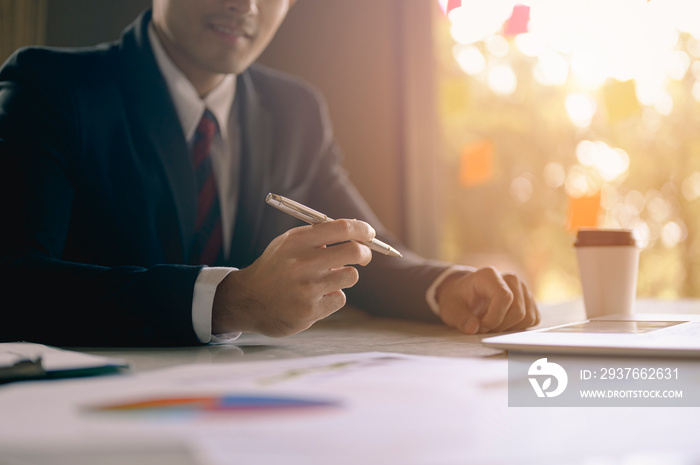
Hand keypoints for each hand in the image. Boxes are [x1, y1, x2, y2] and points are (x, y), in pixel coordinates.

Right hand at [212, 219, 373, 336]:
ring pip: (350, 275)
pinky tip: (314, 298)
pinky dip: (333, 297)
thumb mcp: (287, 244)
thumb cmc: (274, 269)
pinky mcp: (309, 311)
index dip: (362, 230)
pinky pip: (340, 298)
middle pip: (354, 251)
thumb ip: (317, 237)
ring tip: (326, 279)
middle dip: (365, 252)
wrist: (246, 301)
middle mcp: (301, 263)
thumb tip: (357, 236)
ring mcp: (306, 289)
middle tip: (363, 256)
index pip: (341, 228)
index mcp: (296, 242)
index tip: (369, 234)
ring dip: (344, 276)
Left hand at [435, 267, 538, 334]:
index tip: (482, 326)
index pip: (505, 297)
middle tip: (484, 327)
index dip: (495, 318)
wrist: (463, 293)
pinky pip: (533, 319)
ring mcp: (522, 288)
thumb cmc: (458, 299)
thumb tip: (473, 328)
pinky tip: (503, 324)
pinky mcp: (528, 299)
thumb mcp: (450, 309)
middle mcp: (510, 278)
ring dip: (510, 328)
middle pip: (518, 310)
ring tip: (492, 324)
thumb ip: (460, 319)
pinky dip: (518, 327)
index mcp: (489, 275)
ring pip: (528, 317)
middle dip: (501, 326)